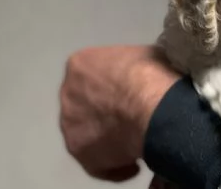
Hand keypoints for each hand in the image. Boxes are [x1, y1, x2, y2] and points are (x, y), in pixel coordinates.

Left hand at [59, 45, 178, 181]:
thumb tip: (141, 73)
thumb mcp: (146, 55)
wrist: (153, 105)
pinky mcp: (79, 152)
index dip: (114, 85)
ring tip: (136, 143)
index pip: (93, 74)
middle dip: (106, 112)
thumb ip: (133, 64)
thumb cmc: (152, 74)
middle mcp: (67, 93)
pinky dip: (115, 167)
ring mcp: (69, 125)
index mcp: (80, 65)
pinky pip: (98, 164)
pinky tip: (134, 166)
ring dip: (109, 139)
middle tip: (133, 117)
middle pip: (87, 105)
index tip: (132, 93)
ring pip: (89, 134)